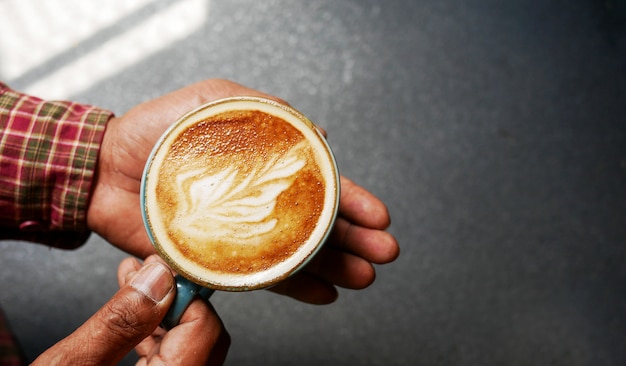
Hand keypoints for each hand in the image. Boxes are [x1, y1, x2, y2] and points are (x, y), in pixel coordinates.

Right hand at [32, 255, 228, 364]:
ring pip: (189, 349)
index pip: (205, 329)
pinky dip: (156, 339)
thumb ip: (119, 323)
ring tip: (132, 285)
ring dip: (163, 315)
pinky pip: (173, 363)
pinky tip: (133, 320)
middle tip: (144, 274)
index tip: (159, 270)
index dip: (183, 294)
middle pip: (204, 338)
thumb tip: (156, 279)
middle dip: (173, 300)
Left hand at [87, 79, 398, 303]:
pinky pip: (261, 278)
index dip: (352, 199)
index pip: (318, 184)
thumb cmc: (157, 129)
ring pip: (298, 255)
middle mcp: (260, 201)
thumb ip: (267, 109)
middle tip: (384, 253)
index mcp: (266, 167)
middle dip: (356, 240)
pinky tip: (324, 294)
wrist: (103, 168)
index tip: (378, 215)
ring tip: (363, 277)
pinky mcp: (217, 259)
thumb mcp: (216, 99)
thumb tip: (322, 135)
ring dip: (334, 267)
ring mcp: (241, 233)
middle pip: (318, 225)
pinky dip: (294, 287)